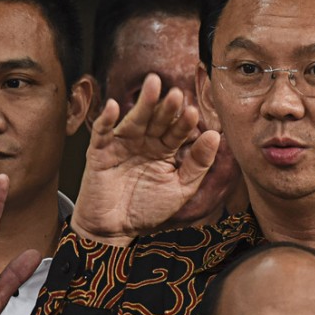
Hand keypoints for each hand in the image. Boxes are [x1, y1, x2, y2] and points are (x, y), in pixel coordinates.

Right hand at [73, 73, 220, 243]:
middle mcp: (144, 142)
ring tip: (153, 85)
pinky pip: (102, 132)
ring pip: (134, 120)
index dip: (185, 123)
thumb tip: (215, 136)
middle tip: (177, 93)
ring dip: (143, 103)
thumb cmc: (148, 209)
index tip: (194, 113)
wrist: (115, 228)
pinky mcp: (99, 151)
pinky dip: (106, 120)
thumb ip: (198, 164)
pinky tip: (113, 106)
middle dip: (166, 107)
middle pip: (157, 120)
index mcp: (164, 149)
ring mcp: (121, 144)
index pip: (177, 132)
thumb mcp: (180, 189)